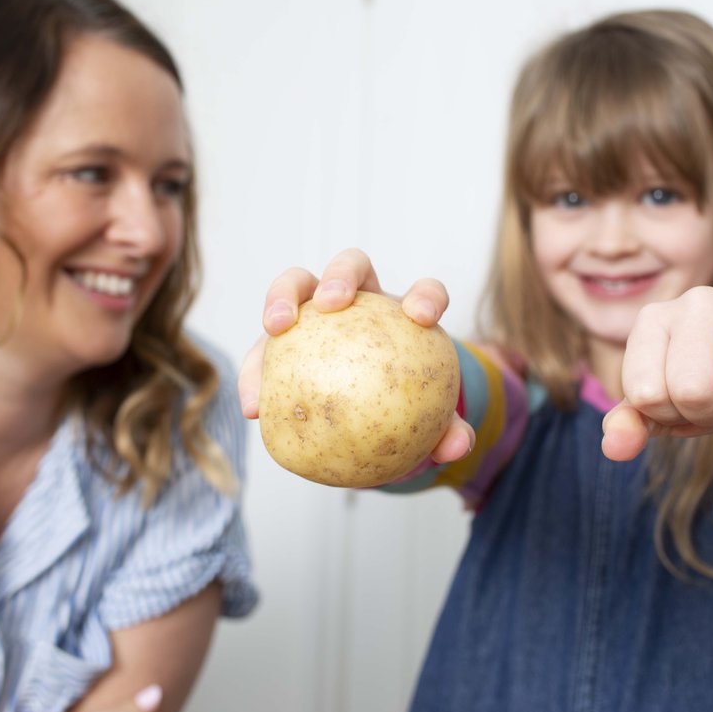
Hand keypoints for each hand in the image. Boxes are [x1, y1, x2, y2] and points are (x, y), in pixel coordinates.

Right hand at [237, 247, 473, 462]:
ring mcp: (314, 311)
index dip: (426, 297)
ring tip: (275, 328)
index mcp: (404, 315)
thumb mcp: (425, 425)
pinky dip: (256, 373)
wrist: (364, 418)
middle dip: (341, 276)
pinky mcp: (282, 337)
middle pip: (352, 265)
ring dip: (282, 297)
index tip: (420, 317)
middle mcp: (361, 301)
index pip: (425, 293)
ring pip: (297, 284)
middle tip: (332, 303)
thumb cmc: (400, 412)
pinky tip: (254, 407)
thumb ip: (445, 432)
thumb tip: (459, 446)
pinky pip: (263, 350)